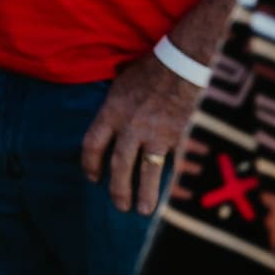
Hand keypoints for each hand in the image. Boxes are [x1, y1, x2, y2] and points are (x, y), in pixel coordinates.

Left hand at [84, 50, 205, 215]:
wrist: (184, 63)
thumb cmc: (150, 68)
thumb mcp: (120, 83)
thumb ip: (112, 107)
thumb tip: (108, 121)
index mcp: (111, 112)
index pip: (92, 144)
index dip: (90, 163)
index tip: (92, 177)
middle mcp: (132, 127)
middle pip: (119, 165)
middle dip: (117, 188)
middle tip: (119, 205)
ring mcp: (158, 135)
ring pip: (148, 170)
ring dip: (145, 193)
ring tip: (143, 211)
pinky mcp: (181, 137)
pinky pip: (176, 164)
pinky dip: (174, 182)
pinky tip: (175, 197)